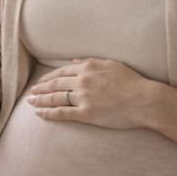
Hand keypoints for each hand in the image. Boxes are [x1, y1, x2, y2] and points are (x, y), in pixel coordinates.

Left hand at [26, 58, 156, 129]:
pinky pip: (62, 113)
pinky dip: (48, 113)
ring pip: (55, 98)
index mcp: (88, 67)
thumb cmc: (133, 82)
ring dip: (40, 100)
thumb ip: (90, 62)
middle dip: (40, 88)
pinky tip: (39, 113)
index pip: (62, 72)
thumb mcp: (112, 64)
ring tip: (31, 102)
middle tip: (32, 92)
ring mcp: (83, 97)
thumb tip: (73, 62)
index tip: (41, 81)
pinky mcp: (86, 114)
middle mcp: (82, 81)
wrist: (145, 100)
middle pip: (55, 84)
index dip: (49, 77)